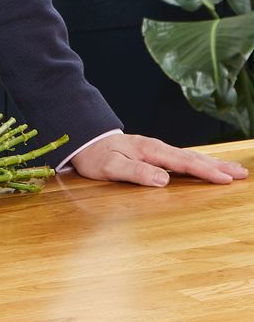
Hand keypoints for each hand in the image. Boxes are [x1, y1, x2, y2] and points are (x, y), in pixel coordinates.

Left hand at [70, 133, 248, 186]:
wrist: (83, 141)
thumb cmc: (95, 157)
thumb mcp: (110, 167)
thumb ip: (135, 172)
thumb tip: (162, 179)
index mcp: (149, 150)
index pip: (183, 163)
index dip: (205, 172)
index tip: (226, 179)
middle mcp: (155, 148)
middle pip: (192, 158)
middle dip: (217, 166)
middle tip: (242, 174)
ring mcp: (155, 150)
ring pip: (189, 157)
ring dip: (211, 164)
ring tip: (232, 170)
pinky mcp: (153, 154)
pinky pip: (181, 158)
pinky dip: (198, 162)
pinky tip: (206, 167)